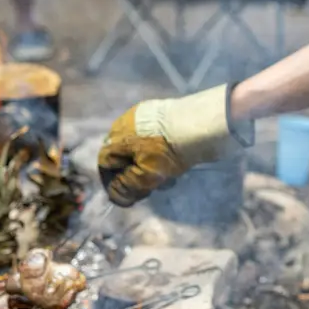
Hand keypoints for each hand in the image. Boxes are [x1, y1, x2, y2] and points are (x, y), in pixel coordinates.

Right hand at [97, 84, 250, 206]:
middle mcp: (126, 122)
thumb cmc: (170, 151)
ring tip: (168, 176)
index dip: (114, 182)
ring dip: (150, 165)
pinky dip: (160, 152)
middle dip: (135, 174)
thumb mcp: (146, 176)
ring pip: (140, 147)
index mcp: (117, 136)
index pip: (105, 162)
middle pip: (123, 155)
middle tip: (152, 186)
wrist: (202, 123)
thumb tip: (116, 196)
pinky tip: (176, 160)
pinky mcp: (164, 112)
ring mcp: (145, 114)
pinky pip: (155, 137)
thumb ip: (126, 187)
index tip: (131, 194)